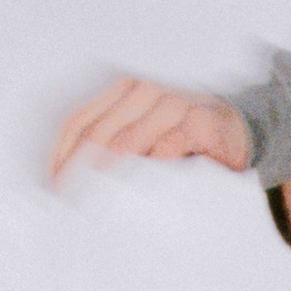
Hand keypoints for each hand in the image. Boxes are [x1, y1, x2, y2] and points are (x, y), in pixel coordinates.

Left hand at [48, 76, 253, 185]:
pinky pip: (171, 143)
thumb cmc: (183, 133)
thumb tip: (74, 175)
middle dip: (79, 169)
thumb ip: (113, 144)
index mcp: (123, 91)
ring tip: (98, 197)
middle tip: (70, 199)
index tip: (54, 183)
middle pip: (98, 132)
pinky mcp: (201, 122)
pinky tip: (144, 183)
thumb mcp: (142, 133)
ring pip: (130, 138)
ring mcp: (173, 104)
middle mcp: (144, 92)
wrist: (236, 129)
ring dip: (110, 171)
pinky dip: (154, 162)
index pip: (78, 121)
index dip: (62, 154)